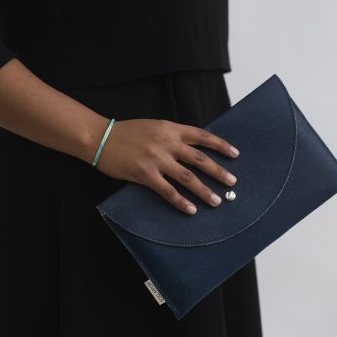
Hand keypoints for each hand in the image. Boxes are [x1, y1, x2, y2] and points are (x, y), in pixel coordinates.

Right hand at [95, 118, 239, 214]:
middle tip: (232, 183)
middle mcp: (167, 143)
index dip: (220, 145)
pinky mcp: (145, 174)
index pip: (202, 136)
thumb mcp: (154, 127)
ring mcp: (156, 159)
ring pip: (187, 177)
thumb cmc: (127, 133)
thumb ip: (172, 136)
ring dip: (204, 190)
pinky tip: (191, 210)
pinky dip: (180, 201)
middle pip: (199, 159)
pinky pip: (167, 191)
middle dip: (218, 171)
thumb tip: (193, 149)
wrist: (100, 137)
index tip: (235, 154)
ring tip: (216, 201)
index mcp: (170, 129)